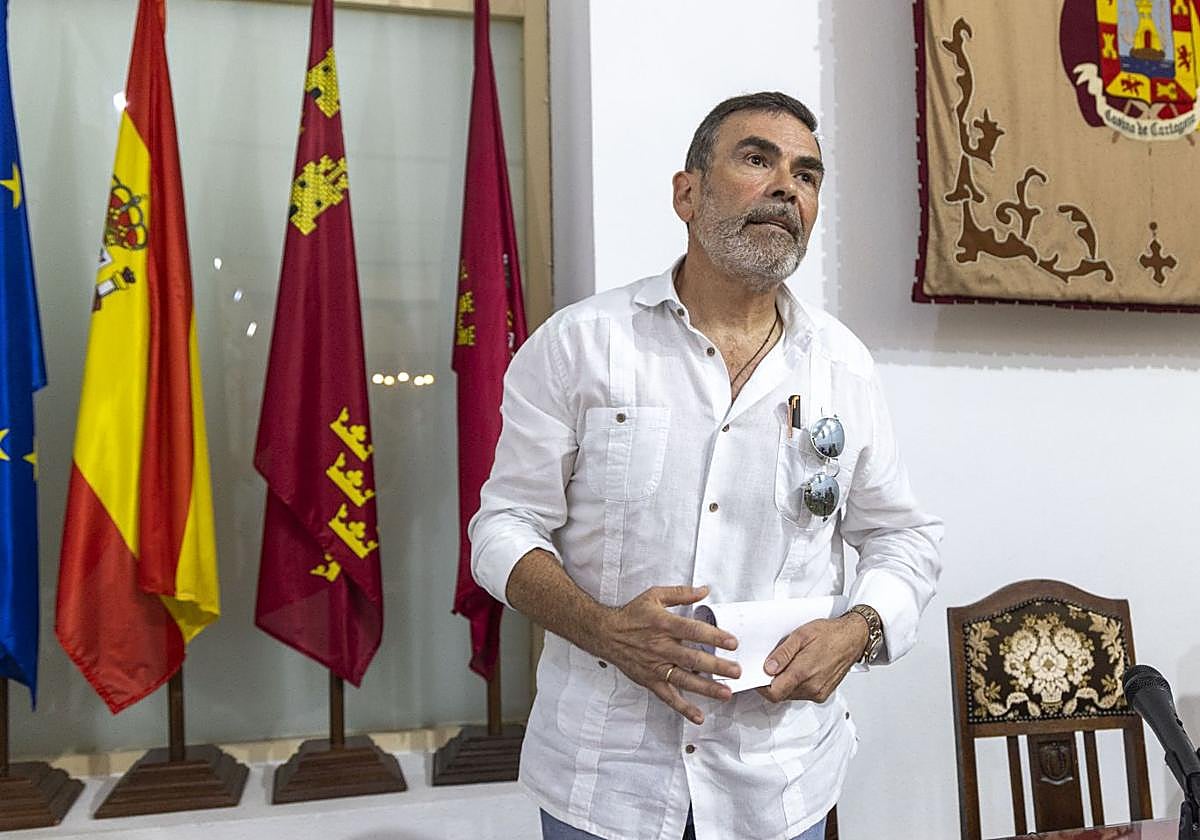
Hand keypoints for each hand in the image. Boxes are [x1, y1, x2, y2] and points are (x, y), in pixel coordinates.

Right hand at [597, 585, 739, 723]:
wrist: (606, 633)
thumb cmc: (632, 615)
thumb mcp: (655, 596)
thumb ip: (681, 593)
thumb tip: (704, 590)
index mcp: (663, 624)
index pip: (692, 631)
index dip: (714, 636)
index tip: (732, 642)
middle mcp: (660, 647)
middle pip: (692, 658)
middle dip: (717, 666)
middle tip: (736, 671)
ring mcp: (655, 666)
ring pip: (684, 680)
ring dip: (706, 688)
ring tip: (726, 692)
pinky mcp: (650, 680)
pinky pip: (668, 697)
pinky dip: (683, 708)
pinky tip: (698, 715)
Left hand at [756, 613, 867, 703]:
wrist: (853, 638)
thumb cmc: (829, 634)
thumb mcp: (801, 635)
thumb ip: (783, 654)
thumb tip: (768, 668)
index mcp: (803, 672)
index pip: (774, 693)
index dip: (762, 687)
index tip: (758, 676)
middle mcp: (812, 687)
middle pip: (781, 694)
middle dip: (773, 683)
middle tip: (773, 666)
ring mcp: (819, 692)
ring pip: (791, 695)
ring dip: (785, 684)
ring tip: (791, 664)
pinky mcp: (823, 694)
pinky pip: (802, 694)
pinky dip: (797, 685)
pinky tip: (801, 670)